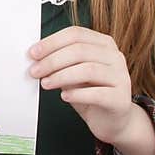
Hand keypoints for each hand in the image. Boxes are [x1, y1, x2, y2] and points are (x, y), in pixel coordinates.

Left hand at [29, 27, 133, 145]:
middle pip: (80, 50)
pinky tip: (64, 96)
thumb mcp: (73, 73)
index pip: (75, 34)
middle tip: (35, 71)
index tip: (33, 53)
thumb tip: (36, 58)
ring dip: (61, 76)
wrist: (112, 121)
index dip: (52, 42)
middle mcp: (115, 57)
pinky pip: (97, 93)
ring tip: (45, 84)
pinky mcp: (120, 99)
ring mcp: (121, 77)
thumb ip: (60, 63)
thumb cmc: (90, 93)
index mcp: (103, 44)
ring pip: (88, 70)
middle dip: (52, 60)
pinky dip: (76, 94)